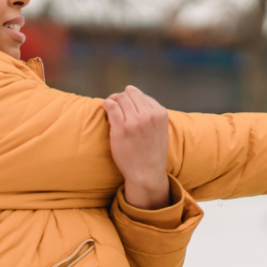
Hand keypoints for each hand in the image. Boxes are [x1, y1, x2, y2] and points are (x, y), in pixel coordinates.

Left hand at [102, 85, 170, 208]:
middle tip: (117, 103)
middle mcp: (148, 115)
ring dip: (113, 100)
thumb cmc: (152, 153)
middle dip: (122, 97)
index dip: (133, 99)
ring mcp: (134, 121)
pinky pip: (111, 106)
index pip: (143, 96)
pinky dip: (107, 104)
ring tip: (110, 106)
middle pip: (130, 94)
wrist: (146, 173)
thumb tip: (136, 98)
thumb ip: (152, 113)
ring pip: (120, 98)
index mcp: (160, 113)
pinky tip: (106, 108)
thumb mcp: (161, 129)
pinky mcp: (121, 128)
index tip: (128, 105)